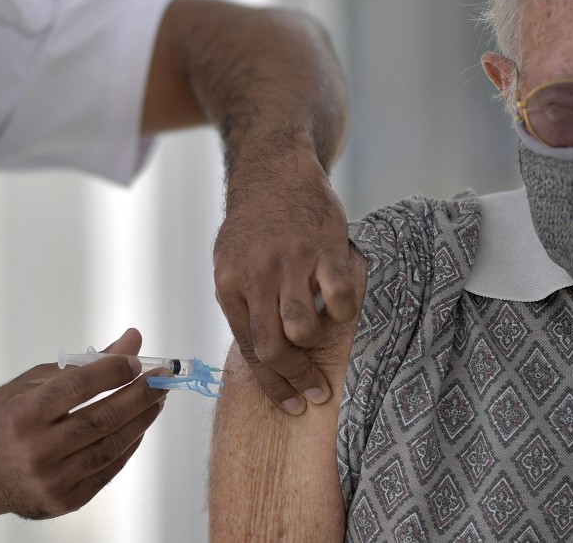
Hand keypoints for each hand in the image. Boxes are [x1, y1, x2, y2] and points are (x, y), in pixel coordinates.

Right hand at [0, 328, 166, 519]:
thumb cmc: (4, 420)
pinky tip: (138, 426)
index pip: (79, 387)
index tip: (139, 361)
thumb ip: (83, 365)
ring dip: (142, 420)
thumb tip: (131, 341)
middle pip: (102, 419)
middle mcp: (36, 449)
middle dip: (140, 395)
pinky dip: (128, 445)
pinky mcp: (64, 500)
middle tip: (162, 379)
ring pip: (111, 446)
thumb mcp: (32, 383)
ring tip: (157, 400)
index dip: (114, 372)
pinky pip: (108, 469)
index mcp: (23, 414)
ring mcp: (51, 480)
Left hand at [214, 142, 356, 413]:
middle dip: (296, 379)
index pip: (249, 350)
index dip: (274, 385)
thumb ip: (243, 304)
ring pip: (302, 328)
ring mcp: (291, 261)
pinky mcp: (325, 247)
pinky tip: (341, 303)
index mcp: (229, 285)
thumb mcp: (230, 262)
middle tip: (316, 391)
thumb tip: (261, 355)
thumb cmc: (253, 224)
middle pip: (273, 348)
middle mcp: (256, 276)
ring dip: (316, 343)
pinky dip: (343, 310)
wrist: (274, 168)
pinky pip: (339, 298)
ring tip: (322, 335)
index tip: (294, 404)